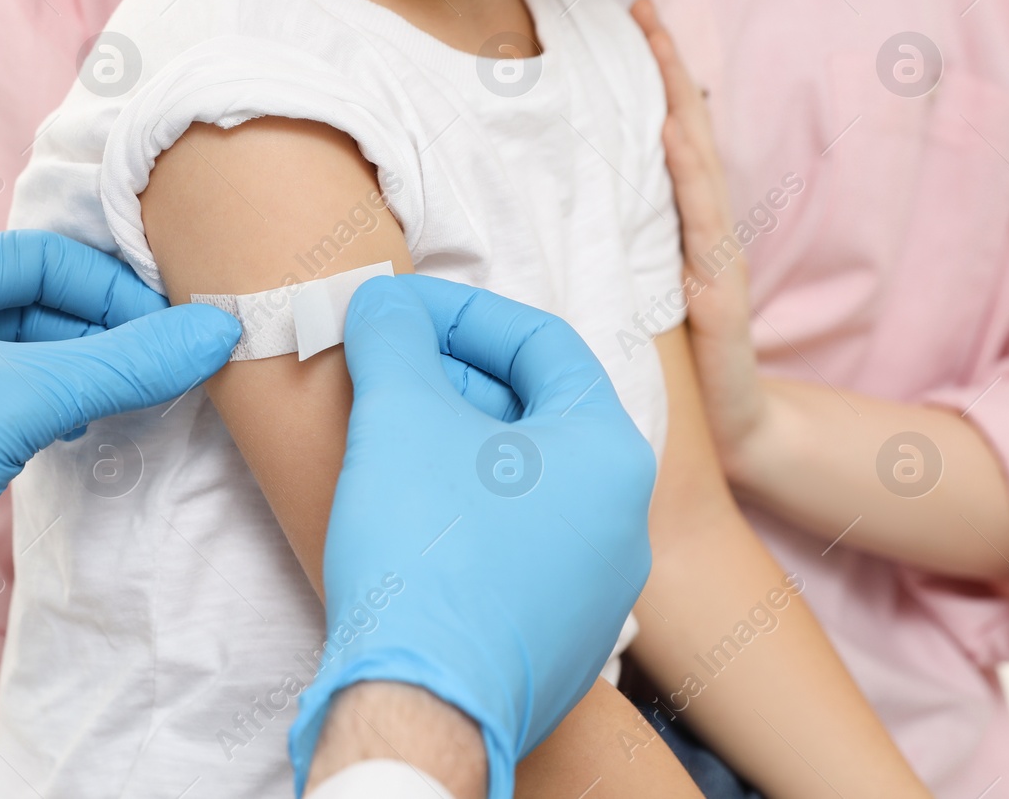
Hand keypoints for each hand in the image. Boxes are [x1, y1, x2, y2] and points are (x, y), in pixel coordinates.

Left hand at [0, 231, 239, 552]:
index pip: (37, 257)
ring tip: (123, 400)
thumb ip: (121, 363)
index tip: (167, 332)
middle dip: (98, 333)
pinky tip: (75, 427)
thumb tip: (216, 332)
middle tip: (157, 369)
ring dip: (74, 370)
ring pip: (13, 349)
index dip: (111, 290)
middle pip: (27, 301)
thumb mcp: (21, 400)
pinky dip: (42, 402)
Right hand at [289, 275, 656, 798]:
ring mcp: (599, 587)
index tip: (400, 312)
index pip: (542, 342)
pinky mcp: (563, 638)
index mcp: (610, 452)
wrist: (420, 706)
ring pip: (526, 482)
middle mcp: (624, 519)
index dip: (461, 313)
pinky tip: (409, 513)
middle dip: (454, 379)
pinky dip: (467, 510)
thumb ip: (393, 335)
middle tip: (388, 371)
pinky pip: (519, 545)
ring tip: (390, 437)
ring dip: (456, 443)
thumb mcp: (399, 413)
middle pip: (535, 410)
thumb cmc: (423, 549)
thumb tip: (383, 302)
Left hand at [632, 0, 769, 472]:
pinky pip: (702, 226)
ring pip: (701, 169)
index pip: (672, 140)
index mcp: (687, 228)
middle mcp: (707, 233)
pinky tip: (672, 140)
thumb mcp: (640, 293)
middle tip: (644, 12)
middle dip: (670, 71)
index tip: (631, 23)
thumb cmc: (681, 363)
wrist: (731, 433)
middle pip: (691, 136)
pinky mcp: (717, 296)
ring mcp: (718, 260)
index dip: (657, 81)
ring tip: (659, 54)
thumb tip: (565, 205)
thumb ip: (622, 247)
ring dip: (680, 107)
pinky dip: (690, 178)